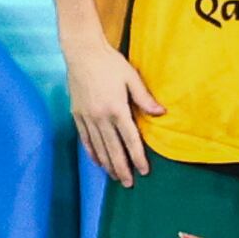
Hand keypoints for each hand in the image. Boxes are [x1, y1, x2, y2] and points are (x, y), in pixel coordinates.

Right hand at [65, 38, 162, 187]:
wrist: (82, 54)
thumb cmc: (110, 64)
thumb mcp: (132, 78)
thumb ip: (145, 98)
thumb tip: (161, 113)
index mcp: (116, 109)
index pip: (129, 139)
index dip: (137, 157)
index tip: (144, 171)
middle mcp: (100, 117)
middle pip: (113, 149)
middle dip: (121, 168)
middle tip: (128, 183)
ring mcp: (86, 117)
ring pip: (98, 147)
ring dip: (107, 164)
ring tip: (115, 177)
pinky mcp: (77, 115)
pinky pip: (85, 139)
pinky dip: (91, 152)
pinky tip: (97, 162)